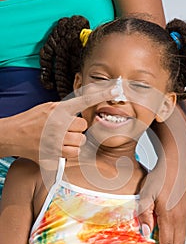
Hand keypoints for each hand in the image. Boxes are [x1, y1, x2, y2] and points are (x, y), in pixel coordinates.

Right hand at [2, 89, 116, 162]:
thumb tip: (82, 111)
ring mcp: (56, 140)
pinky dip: (69, 152)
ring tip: (61, 139)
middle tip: (64, 129)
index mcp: (58, 109)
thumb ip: (66, 109)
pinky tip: (59, 148)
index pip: (85, 100)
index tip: (116, 88)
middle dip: (77, 129)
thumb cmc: (32, 120)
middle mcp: (59, 124)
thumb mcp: (48, 108)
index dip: (102, 94)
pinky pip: (72, 155)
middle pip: (83, 127)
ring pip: (80, 142)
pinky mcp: (53, 154)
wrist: (12, 135)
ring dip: (73, 142)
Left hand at [138, 161, 185, 243]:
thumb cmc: (158, 178)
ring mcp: (184, 216)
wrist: (175, 164)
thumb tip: (145, 235)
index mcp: (169, 217)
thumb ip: (145, 215)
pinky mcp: (185, 212)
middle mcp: (180, 220)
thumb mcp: (146, 194)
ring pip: (181, 242)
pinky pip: (182, 234)